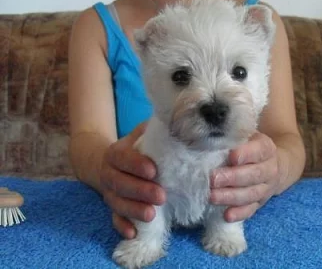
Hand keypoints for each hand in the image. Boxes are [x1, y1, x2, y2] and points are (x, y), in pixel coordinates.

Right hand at [99, 122, 165, 238]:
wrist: (109, 162)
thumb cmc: (135, 147)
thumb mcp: (142, 134)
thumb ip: (156, 129)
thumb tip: (178, 122)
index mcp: (115, 153)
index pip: (123, 157)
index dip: (136, 164)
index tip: (153, 170)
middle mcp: (109, 173)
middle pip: (120, 183)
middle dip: (140, 191)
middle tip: (161, 196)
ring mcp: (109, 192)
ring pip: (117, 203)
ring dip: (133, 210)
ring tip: (152, 215)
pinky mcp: (113, 207)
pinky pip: (114, 218)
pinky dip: (122, 226)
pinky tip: (134, 233)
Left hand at [209, 132, 280, 221]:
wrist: (273, 164)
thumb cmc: (249, 147)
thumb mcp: (245, 138)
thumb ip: (232, 138)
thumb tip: (209, 138)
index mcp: (266, 148)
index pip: (258, 151)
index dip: (245, 154)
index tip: (231, 157)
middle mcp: (270, 169)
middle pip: (254, 175)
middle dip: (232, 178)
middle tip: (213, 179)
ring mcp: (266, 188)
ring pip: (251, 194)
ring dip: (231, 197)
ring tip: (212, 197)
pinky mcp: (260, 203)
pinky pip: (251, 210)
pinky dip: (239, 214)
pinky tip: (226, 216)